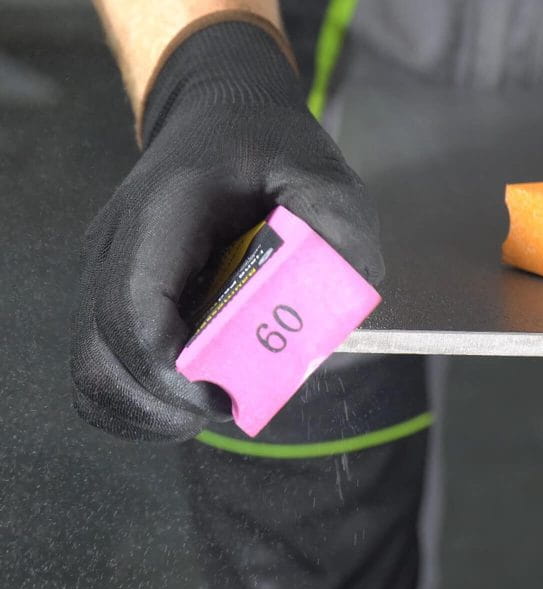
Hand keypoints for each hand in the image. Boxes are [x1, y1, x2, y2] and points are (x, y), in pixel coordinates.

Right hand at [70, 20, 384, 441]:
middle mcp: (114, 247)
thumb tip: (335, 320)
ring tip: (207, 399)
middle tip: (227, 402)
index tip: (230, 395)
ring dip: (149, 408)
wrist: (220, 118)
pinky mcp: (112, 290)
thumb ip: (340, 235)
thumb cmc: (268, 145)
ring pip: (93, 374)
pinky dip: (139, 398)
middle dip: (166, 404)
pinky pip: (102, 367)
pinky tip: (185, 389)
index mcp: (160, 214)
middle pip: (102, 358)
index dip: (175, 373)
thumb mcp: (323, 174)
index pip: (135, 311)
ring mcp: (104, 271)